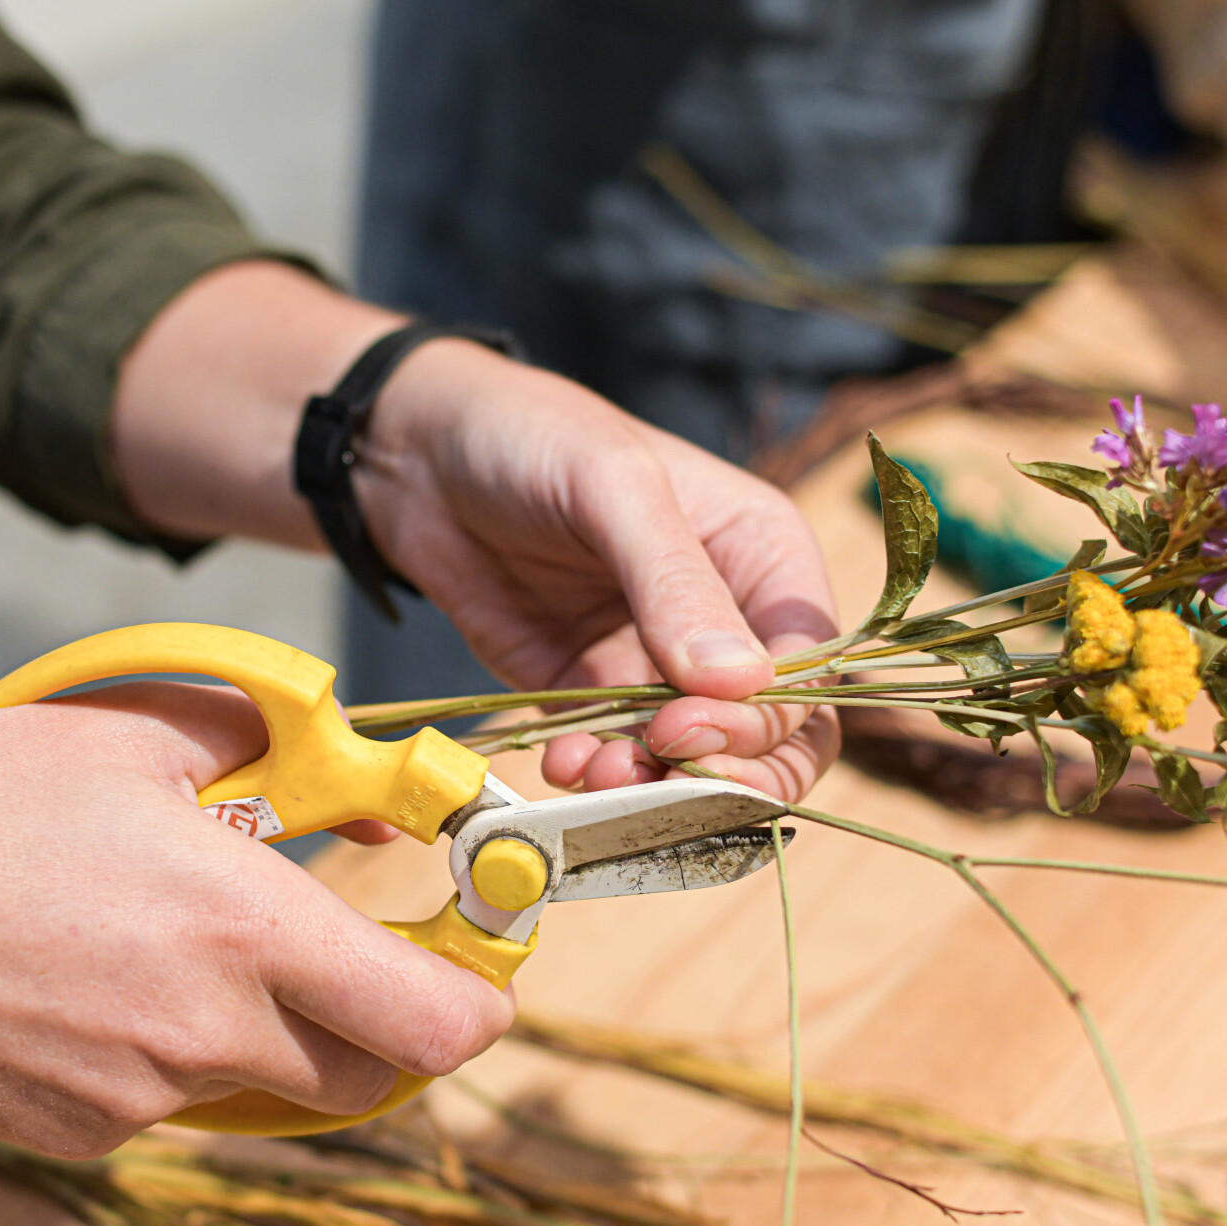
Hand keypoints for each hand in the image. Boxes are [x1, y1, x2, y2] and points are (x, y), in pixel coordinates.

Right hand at [0, 686, 514, 1155]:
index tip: (480, 967)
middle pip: (374, 1077)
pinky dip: (179, 1054)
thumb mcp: (123, 735)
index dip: (481, 1003)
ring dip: (281, 1033)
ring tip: (195, 946)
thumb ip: (265, 746)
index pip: (434, 1024)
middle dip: (394, 1024)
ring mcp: (143, 1099)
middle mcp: (211, 1035)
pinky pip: (176, 1102)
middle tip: (366, 956)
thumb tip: (354, 779)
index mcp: (244, 929)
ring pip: (272, 1088)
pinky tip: (99, 983)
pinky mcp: (82, 1135)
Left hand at [107, 263, 841, 803]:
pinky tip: (561, 765)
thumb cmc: (532, 435)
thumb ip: (675, 581)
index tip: (689, 729)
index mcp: (765, 557)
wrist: (416, 453)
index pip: (810, 670)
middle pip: (774, 737)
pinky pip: (618, 762)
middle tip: (653, 777)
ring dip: (654, 790)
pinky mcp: (591, 695)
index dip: (768, 720)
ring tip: (590, 776)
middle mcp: (727, 621)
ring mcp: (658, 666)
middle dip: (725, 774)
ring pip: (695, 764)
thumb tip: (741, 681)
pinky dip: (598, 781)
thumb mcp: (613, 486)